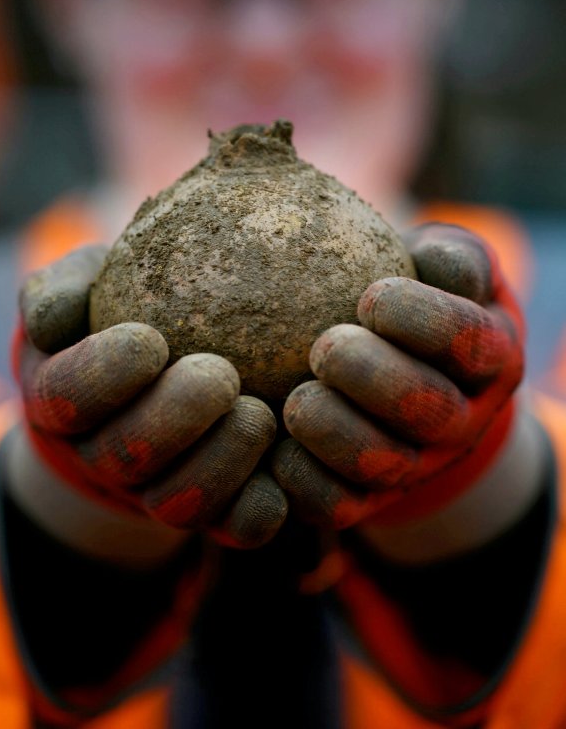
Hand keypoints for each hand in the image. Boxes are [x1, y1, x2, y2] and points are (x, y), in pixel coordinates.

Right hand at [13, 245, 286, 548]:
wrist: (153, 370)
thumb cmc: (113, 308)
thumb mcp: (80, 286)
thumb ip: (58, 294)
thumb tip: (53, 319)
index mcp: (61, 399)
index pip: (66, 397)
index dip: (103, 376)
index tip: (150, 340)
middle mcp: (101, 455)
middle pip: (126, 457)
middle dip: (173, 419)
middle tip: (220, 375)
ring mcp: (155, 490)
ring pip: (178, 502)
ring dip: (220, 462)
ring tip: (257, 413)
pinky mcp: (212, 511)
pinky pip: (233, 527)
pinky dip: (259, 506)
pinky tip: (286, 463)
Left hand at [272, 223, 524, 532]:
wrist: (402, 363)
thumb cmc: (417, 290)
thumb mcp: (444, 261)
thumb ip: (450, 256)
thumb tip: (430, 257)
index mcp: (488, 356)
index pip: (468, 341)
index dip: (423, 322)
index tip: (373, 298)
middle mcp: (460, 419)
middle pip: (428, 411)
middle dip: (374, 379)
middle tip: (326, 348)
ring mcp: (415, 465)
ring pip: (383, 466)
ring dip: (335, 433)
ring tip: (297, 398)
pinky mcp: (366, 498)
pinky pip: (336, 506)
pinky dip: (301, 480)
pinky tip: (273, 444)